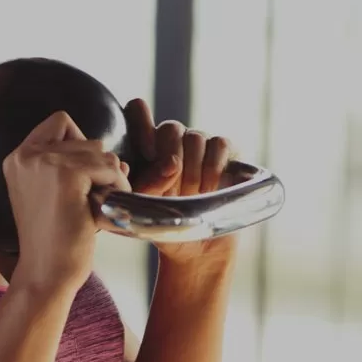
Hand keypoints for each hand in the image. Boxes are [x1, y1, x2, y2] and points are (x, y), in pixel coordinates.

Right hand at [2, 110, 130, 297]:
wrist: (46, 272)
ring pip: (100, 151)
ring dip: (110, 177)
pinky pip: (109, 166)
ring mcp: (44, 162)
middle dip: (99, 165)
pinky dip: (117, 185)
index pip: (59, 122)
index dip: (79, 145)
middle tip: (96, 196)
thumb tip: (121, 159)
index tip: (82, 177)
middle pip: (85, 137)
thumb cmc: (55, 241)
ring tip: (101, 205)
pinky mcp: (66, 175)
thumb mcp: (55, 196)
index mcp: (17, 158)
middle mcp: (26, 155)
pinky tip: (107, 207)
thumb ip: (75, 169)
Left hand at [123, 98, 238, 265]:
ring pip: (196, 137)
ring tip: (192, 196)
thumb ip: (148, 186)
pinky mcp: (225, 154)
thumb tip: (170, 164)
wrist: (193, 249)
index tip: (147, 152)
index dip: (141, 121)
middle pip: (170, 128)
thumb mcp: (145, 210)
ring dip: (193, 171)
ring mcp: (199, 145)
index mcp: (144, 150)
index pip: (137, 113)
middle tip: (174, 188)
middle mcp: (171, 142)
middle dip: (171, 158)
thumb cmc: (161, 226)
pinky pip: (220, 144)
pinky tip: (209, 189)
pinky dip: (214, 167)